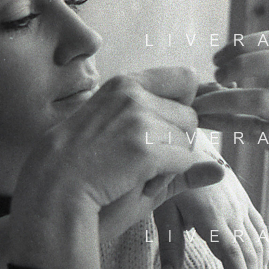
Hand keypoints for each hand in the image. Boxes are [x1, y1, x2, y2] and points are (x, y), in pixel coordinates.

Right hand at [10, 68, 217, 268]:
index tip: (166, 128)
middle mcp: (132, 93)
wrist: (50, 191)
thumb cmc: (75, 169)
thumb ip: (164, 140)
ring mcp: (138, 119)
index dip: (183, 106)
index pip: (184, 78)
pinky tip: (135, 180)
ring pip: (188, 140)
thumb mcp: (117, 143)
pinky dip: (168, 177)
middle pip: (190, 115)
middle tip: (137, 160)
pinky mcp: (144, 148)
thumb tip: (218, 169)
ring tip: (130, 170)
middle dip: (176, 141)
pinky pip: (183, 162)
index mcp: (122, 84)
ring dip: (170, 161)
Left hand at [152, 169, 267, 268]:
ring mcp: (240, 205)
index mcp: (211, 218)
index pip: (234, 257)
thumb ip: (170, 245)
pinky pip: (259, 227)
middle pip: (249, 256)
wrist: (185, 142)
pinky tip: (263, 264)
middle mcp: (231, 213)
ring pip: (257, 243)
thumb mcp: (162, 211)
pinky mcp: (242, 199)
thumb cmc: (167, 176)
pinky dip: (264, 248)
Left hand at [194, 30, 268, 163]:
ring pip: (261, 100)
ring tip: (200, 106)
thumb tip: (211, 82)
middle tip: (216, 76)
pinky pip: (264, 134)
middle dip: (241, 63)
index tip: (216, 60)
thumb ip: (250, 88)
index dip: (244, 45)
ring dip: (221, 101)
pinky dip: (230, 125)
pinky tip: (210, 123)